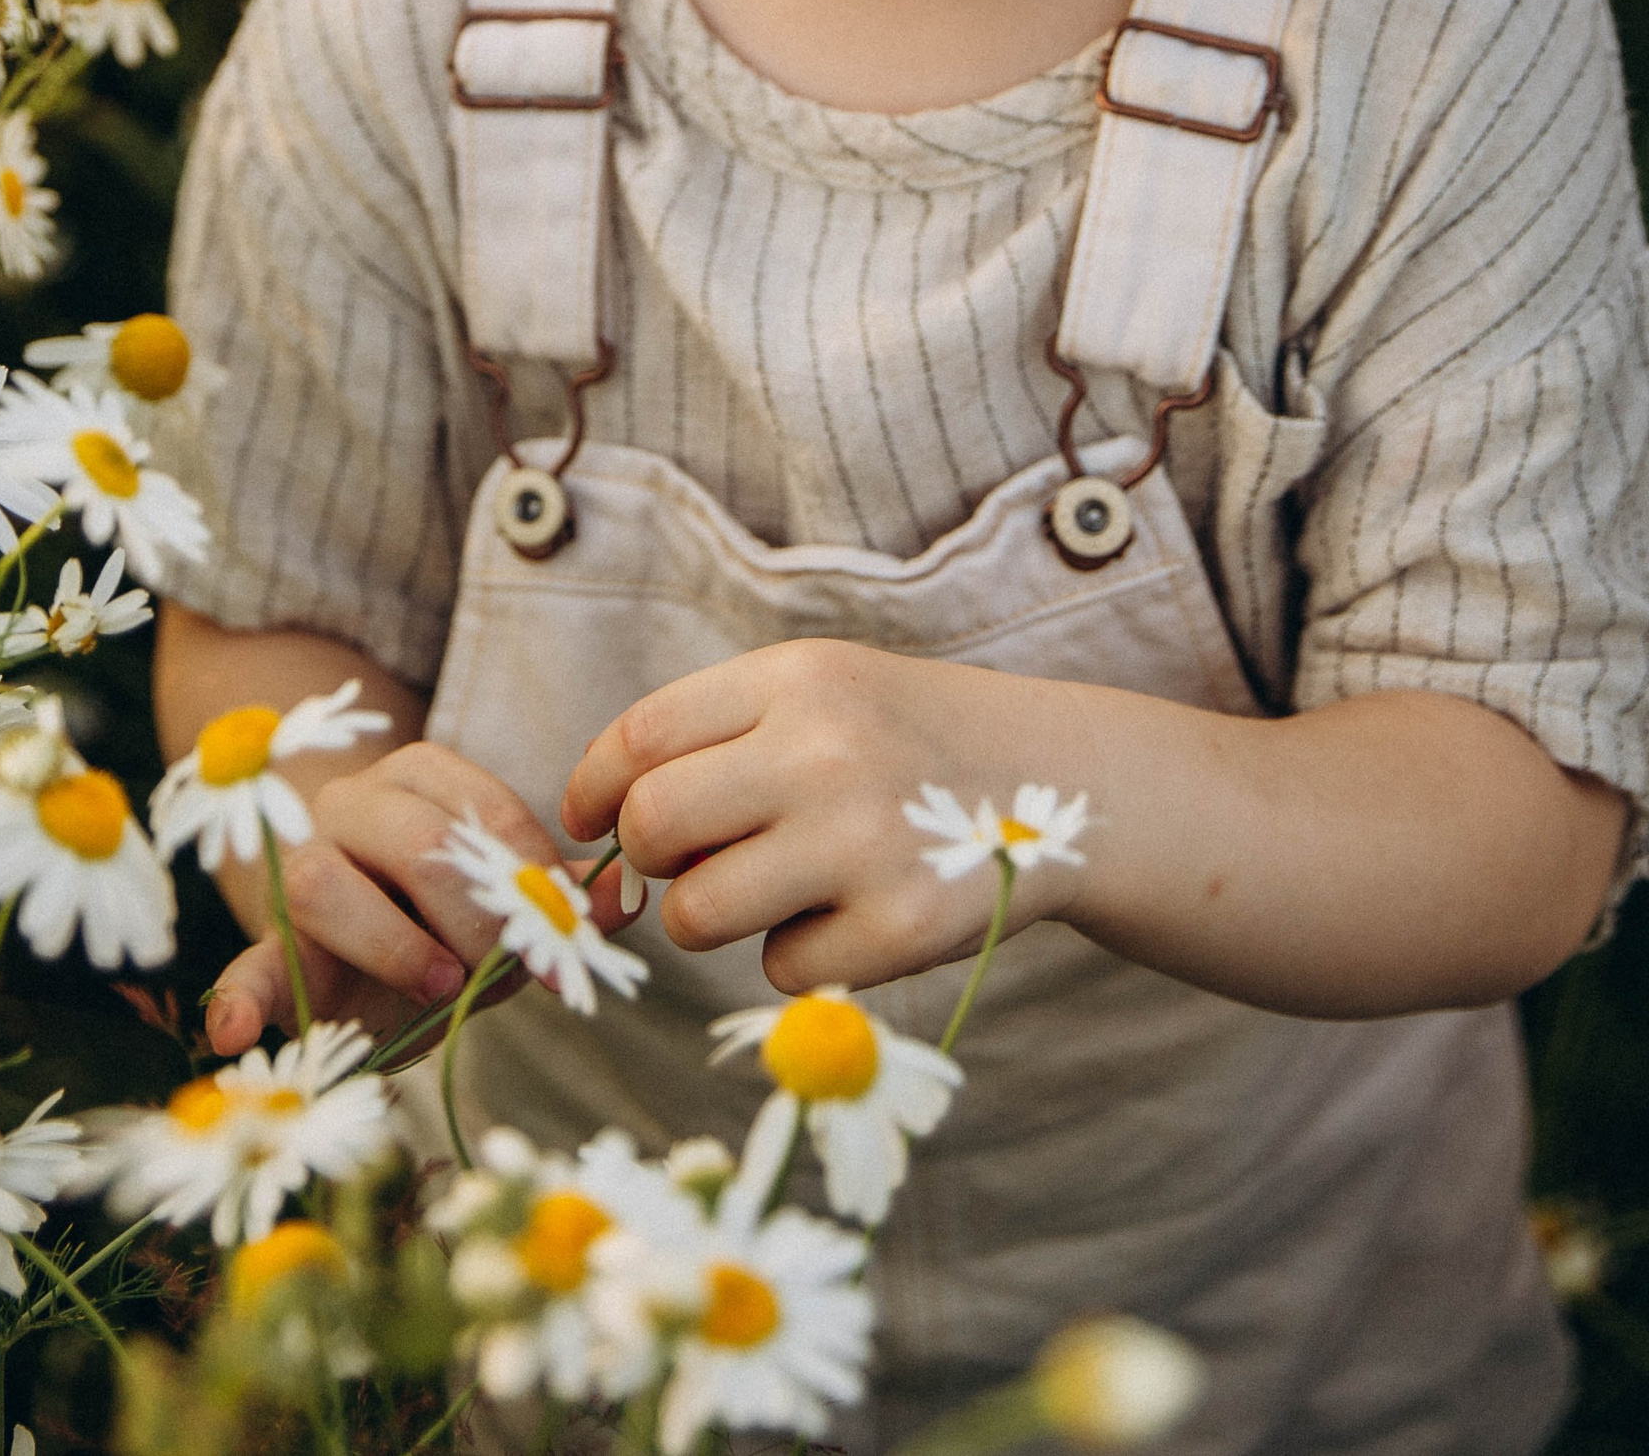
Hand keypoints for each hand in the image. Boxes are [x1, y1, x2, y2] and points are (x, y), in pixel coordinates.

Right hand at [201, 740, 634, 1056]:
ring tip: (442, 988)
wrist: (353, 942)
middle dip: (477, 913)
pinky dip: (240, 997)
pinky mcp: (267, 949)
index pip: (482, 807)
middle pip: (410, 839)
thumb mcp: (504, 907)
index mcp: (419, 780)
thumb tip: (631, 899)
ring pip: (323, 881)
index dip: (532, 874)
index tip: (569, 938)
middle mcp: (349, 808)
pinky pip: (245, 964)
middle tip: (514, 971)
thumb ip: (557, 899)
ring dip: (392, 942)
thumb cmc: (442, 917)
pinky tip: (238, 1036)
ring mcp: (298, 875)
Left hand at [562, 639, 1091, 995]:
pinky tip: (850, 914)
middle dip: (646, 858)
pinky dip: (799, 955)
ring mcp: (864, 843)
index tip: (587, 821)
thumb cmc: (902, 739)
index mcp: (796, 680)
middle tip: (683, 863)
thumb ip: (715, 740)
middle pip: (654, 825)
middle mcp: (825, 752)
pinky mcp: (901, 930)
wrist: (1061, 784)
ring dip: (712, 916)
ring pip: (700, 914)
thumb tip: (604, 836)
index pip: (641, 736)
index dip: (594, 788)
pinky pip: (781, 970)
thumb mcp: (820, 694)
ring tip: (772, 888)